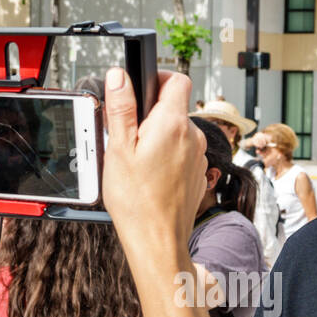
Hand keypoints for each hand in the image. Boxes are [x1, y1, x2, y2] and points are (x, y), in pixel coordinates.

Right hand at [101, 67, 205, 251]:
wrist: (157, 241)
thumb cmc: (136, 200)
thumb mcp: (118, 148)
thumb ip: (121, 107)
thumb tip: (120, 76)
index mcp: (173, 124)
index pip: (177, 79)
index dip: (157, 77)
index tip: (140, 89)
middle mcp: (192, 137)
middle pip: (174, 108)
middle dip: (151, 115)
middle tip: (128, 137)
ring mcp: (198, 157)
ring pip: (177, 133)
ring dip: (159, 138)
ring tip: (138, 162)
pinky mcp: (197, 174)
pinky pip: (182, 154)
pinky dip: (167, 158)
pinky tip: (150, 177)